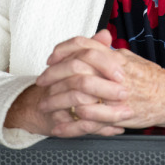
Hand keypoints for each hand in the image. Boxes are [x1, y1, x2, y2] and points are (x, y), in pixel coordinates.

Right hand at [5, 30, 129, 136]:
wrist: (40, 106)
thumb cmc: (65, 84)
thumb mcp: (81, 64)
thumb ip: (94, 48)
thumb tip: (105, 34)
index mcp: (68, 64)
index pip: (84, 56)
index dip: (105, 63)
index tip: (121, 72)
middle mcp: (60, 82)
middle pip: (82, 82)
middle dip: (106, 89)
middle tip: (124, 93)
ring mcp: (57, 103)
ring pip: (82, 107)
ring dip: (106, 112)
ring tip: (125, 114)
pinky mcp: (58, 122)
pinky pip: (80, 128)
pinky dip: (100, 130)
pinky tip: (116, 129)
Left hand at [32, 30, 164, 134]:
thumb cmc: (152, 78)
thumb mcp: (129, 58)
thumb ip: (108, 51)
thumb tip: (92, 42)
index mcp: (116, 57)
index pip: (84, 45)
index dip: (63, 50)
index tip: (51, 59)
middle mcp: (115, 73)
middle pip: (76, 68)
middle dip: (53, 75)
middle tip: (41, 82)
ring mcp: (117, 94)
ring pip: (80, 93)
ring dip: (58, 100)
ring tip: (45, 105)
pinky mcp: (120, 115)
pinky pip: (92, 117)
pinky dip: (72, 122)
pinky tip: (61, 124)